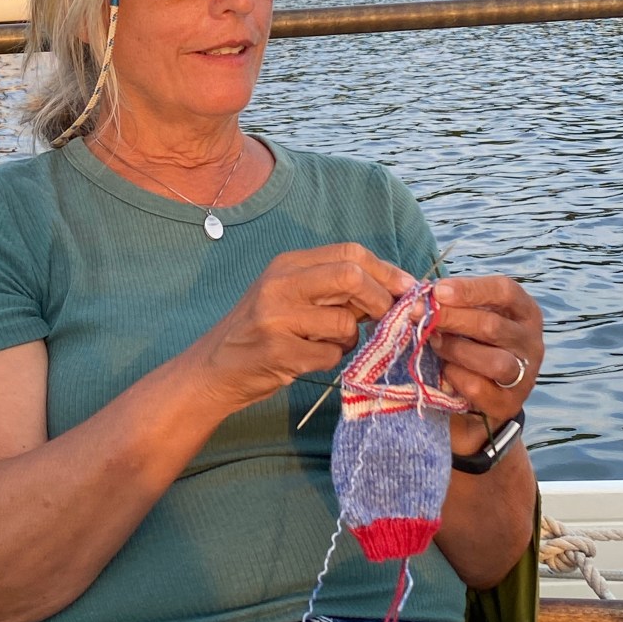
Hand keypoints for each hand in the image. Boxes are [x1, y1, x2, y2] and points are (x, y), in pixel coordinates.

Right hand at [187, 243, 416, 413]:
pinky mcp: (278, 351)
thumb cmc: (261, 331)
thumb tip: (395, 290)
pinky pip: (330, 356)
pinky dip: (330, 360)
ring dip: (350, 340)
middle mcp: (280, 283)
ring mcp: (277, 317)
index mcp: (288, 264)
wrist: (214, 368)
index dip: (387, 271)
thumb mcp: (291, 296)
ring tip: (328, 343)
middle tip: (392, 319)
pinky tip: (308, 359)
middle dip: (382, 300)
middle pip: (351, 276)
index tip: (409, 290)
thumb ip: (333, 288)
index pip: (349, 253)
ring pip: (345, 323)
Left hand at [430, 275, 543, 452]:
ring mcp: (526, 374)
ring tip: (433, 341)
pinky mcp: (510, 402)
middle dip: (451, 318)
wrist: (482, 392)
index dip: (470, 289)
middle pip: (493, 326)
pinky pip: (480, 388)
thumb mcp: (471, 314)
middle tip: (417, 313)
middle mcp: (531, 341)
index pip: (505, 291)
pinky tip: (444, 369)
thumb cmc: (474, 339)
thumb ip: (455, 303)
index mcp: (524, 311)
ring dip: (455, 349)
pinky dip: (456, 376)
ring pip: (494, 361)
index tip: (438, 291)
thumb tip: (423, 296)